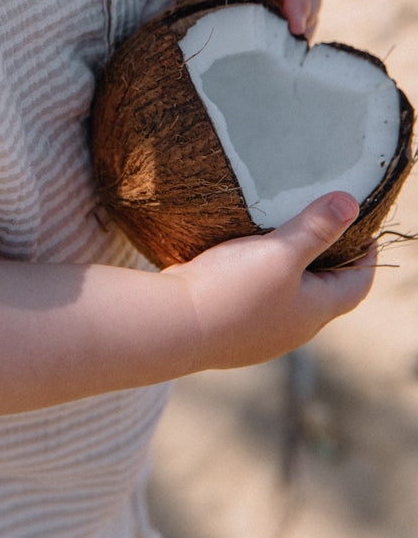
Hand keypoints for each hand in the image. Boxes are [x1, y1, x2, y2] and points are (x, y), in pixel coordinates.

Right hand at [164, 193, 375, 370]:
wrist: (172, 326)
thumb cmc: (231, 290)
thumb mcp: (279, 252)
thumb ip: (315, 228)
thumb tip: (351, 204)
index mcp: (313, 312)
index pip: (356, 285)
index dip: (365, 256)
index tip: (363, 228)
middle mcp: (292, 329)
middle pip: (324, 293)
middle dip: (328, 261)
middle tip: (322, 226)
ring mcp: (260, 334)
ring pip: (288, 298)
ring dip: (290, 272)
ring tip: (279, 238)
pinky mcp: (230, 330)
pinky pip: (256, 302)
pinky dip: (259, 280)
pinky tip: (239, 263)